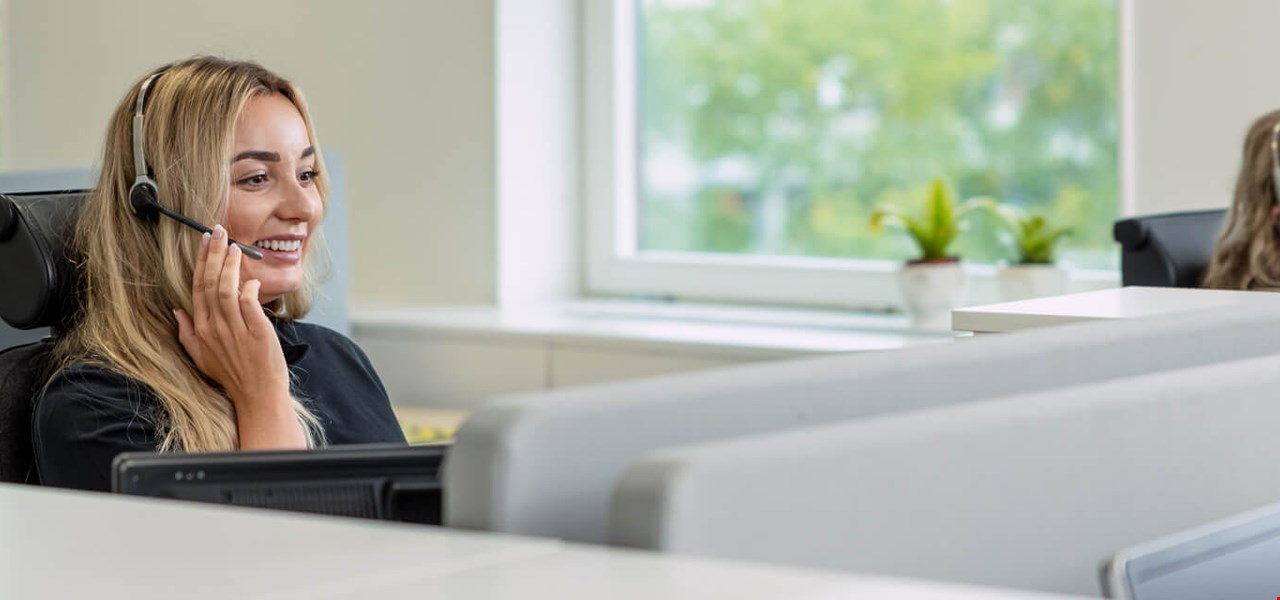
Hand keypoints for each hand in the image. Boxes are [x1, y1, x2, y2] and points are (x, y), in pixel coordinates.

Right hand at [174, 225, 301, 447]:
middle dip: (213, 254)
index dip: (201, 262)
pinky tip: (251, 279)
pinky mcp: (257, 332)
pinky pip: (249, 304)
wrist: (257, 396)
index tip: (204, 241)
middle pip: (210, 283)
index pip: (198, 288)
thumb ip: (187, 332)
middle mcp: (215, 327)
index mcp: (201, 329)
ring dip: (230, 266)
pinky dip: (249, 289)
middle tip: (218, 232)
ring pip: (227, 290)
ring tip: (234, 247)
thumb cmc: (232, 376)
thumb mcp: (200, 357)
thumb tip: (177, 310)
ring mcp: (235, 330)